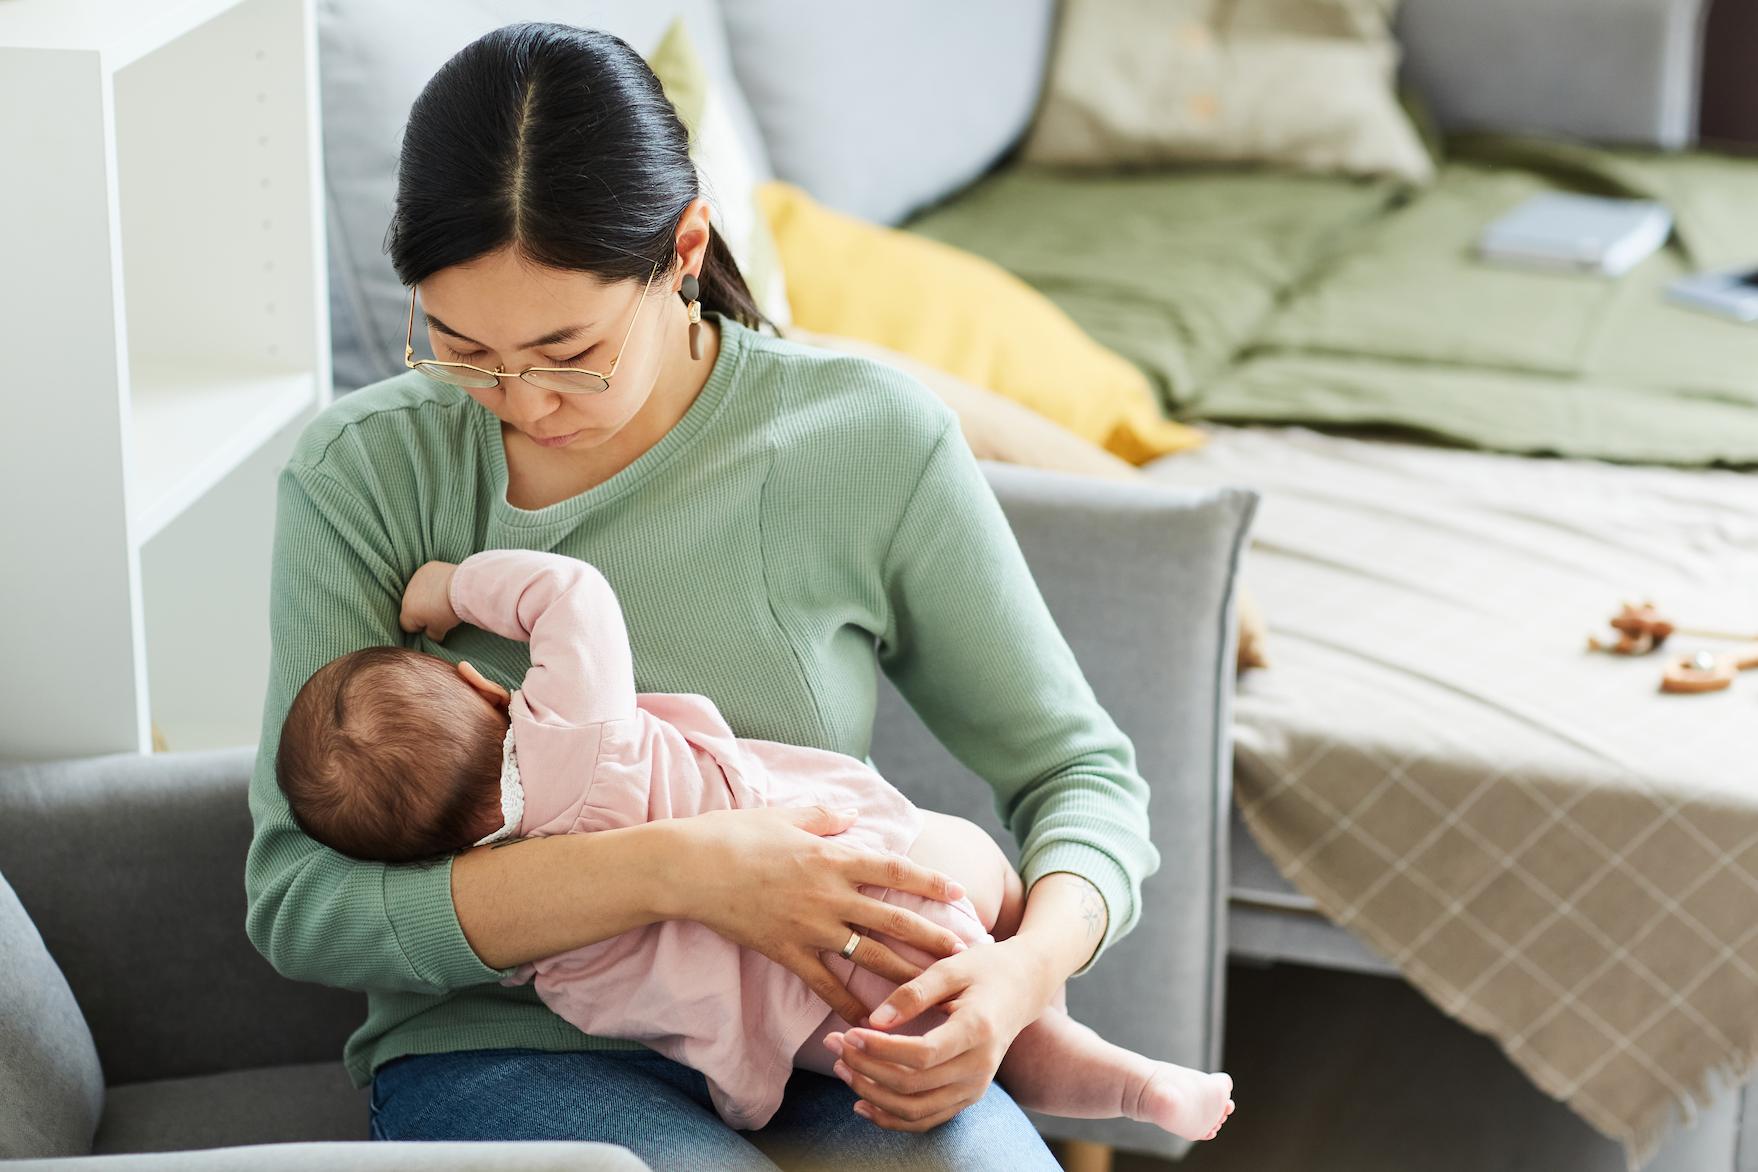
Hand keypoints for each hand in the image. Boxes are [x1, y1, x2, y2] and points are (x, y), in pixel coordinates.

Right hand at [400, 560, 460, 640]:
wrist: (462, 587)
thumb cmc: (449, 611)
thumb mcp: (440, 629)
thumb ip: (431, 635)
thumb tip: (430, 635)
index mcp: (408, 612)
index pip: (407, 626)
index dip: (419, 628)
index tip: (432, 625)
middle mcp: (407, 595)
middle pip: (410, 607)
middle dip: (422, 610)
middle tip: (439, 612)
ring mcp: (416, 579)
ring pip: (417, 591)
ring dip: (425, 595)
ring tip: (442, 598)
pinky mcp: (427, 568)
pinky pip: (426, 577)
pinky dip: (432, 581)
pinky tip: (444, 585)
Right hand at [664, 805, 969, 1027]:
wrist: (691, 869)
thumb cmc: (735, 834)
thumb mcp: (785, 814)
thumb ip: (825, 816)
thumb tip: (854, 814)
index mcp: (833, 857)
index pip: (894, 871)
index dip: (929, 882)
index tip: (958, 892)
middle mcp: (830, 895)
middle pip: (892, 919)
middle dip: (931, 936)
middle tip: (963, 951)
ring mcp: (809, 927)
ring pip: (868, 956)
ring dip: (903, 972)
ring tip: (931, 987)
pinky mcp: (786, 952)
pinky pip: (824, 984)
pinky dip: (846, 1003)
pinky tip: (867, 1019)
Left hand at [823, 936, 1055, 1131]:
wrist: (1025, 987)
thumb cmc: (986, 969)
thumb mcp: (952, 967)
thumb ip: (913, 992)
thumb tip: (874, 1020)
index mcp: (978, 1030)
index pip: (922, 1055)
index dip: (880, 1050)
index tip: (847, 1034)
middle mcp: (980, 1067)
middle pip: (913, 1085)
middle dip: (865, 1069)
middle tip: (832, 1044)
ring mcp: (976, 1087)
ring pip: (916, 1109)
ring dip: (872, 1094)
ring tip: (841, 1067)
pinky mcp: (968, 1096)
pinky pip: (927, 1119)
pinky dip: (892, 1118)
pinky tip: (862, 1103)